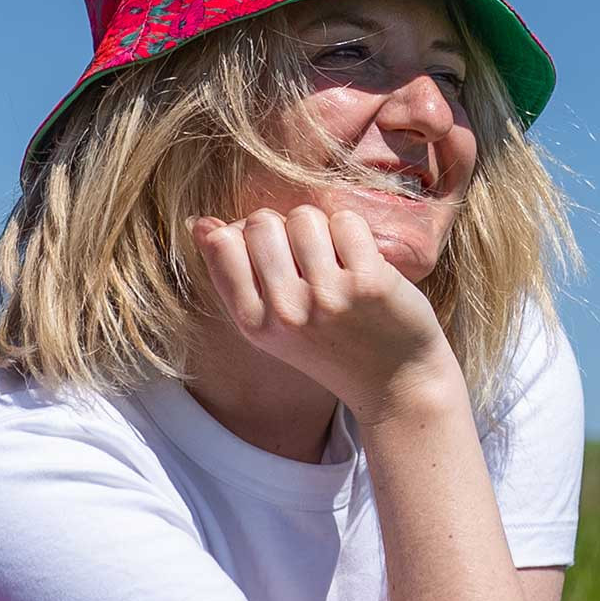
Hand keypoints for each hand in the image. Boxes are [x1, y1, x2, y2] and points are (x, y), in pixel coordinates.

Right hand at [188, 205, 462, 426]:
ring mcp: (327, 297)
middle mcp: (285, 312)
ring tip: (338, 262)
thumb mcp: (273, 325)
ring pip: (303, 217)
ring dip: (322, 228)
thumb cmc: (334, 346)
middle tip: (310, 259)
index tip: (273, 254)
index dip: (245, 234)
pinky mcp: (368, 283)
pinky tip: (364, 263)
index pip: (222, 243)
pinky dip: (355, 233)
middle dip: (284, 228)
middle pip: (260, 222)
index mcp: (254, 323)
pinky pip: (345, 221)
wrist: (399, 383)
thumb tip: (200, 223)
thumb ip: (235, 276)